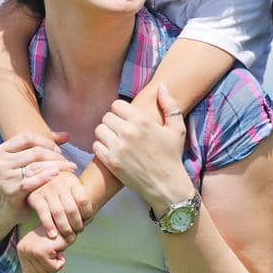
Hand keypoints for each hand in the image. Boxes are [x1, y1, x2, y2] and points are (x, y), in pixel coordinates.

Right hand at [0, 130, 73, 221]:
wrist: (4, 207)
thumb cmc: (19, 180)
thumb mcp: (25, 162)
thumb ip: (43, 146)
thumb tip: (66, 135)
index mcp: (2, 150)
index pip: (27, 137)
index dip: (46, 142)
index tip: (58, 150)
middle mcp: (1, 162)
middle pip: (35, 152)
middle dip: (54, 156)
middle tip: (67, 161)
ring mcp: (5, 177)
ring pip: (36, 166)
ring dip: (56, 166)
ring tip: (69, 168)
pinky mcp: (11, 191)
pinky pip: (31, 182)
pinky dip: (45, 177)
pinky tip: (56, 176)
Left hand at [16, 225, 68, 272]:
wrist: (65, 222)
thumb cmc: (54, 236)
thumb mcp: (39, 249)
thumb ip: (32, 263)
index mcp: (21, 249)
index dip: (42, 269)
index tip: (47, 256)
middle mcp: (24, 250)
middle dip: (50, 267)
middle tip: (53, 251)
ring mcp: (32, 251)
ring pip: (48, 272)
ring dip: (56, 263)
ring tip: (55, 249)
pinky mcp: (43, 251)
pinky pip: (55, 267)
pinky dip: (61, 261)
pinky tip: (58, 249)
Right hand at [26, 170, 90, 242]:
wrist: (37, 181)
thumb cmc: (60, 191)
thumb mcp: (71, 188)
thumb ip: (80, 199)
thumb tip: (90, 219)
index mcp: (71, 180)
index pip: (83, 201)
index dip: (87, 214)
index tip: (86, 222)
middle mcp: (59, 182)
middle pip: (71, 209)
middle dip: (76, 224)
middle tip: (77, 233)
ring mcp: (47, 189)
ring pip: (59, 213)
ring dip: (65, 228)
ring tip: (68, 236)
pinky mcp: (35, 196)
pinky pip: (44, 214)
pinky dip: (49, 226)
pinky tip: (53, 235)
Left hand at [93, 84, 189, 210]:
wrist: (167, 186)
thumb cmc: (172, 156)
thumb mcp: (177, 129)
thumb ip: (170, 105)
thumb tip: (162, 86)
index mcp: (142, 121)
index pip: (117, 105)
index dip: (120, 111)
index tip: (126, 119)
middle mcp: (128, 132)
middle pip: (107, 116)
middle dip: (113, 122)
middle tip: (120, 130)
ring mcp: (118, 148)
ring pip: (99, 130)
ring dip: (105, 134)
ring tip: (115, 140)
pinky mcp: (111, 162)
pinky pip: (96, 146)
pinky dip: (101, 147)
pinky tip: (111, 151)